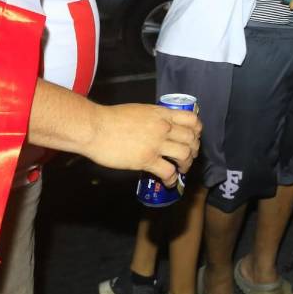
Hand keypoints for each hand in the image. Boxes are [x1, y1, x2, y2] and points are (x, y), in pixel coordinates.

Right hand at [85, 103, 201, 186]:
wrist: (95, 128)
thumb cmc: (111, 118)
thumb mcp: (140, 111)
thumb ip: (154, 118)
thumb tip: (161, 126)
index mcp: (162, 114)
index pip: (192, 119)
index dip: (197, 131)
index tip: (193, 137)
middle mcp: (164, 127)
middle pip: (191, 139)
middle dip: (194, 150)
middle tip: (189, 157)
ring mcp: (156, 144)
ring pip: (184, 155)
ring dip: (186, 165)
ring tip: (182, 169)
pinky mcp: (147, 159)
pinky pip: (168, 171)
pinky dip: (172, 179)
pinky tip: (170, 182)